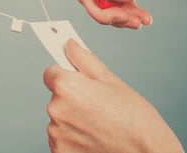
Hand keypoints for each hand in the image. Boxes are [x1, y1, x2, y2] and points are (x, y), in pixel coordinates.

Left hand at [43, 39, 183, 152]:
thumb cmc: (135, 118)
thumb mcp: (111, 81)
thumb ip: (84, 60)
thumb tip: (69, 45)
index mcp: (66, 86)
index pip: (51, 73)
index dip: (66, 75)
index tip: (79, 82)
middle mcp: (56, 109)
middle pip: (56, 97)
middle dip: (72, 99)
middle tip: (98, 108)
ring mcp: (56, 133)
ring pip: (59, 118)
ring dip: (73, 120)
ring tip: (99, 125)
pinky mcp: (59, 151)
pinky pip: (61, 138)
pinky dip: (73, 138)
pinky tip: (94, 138)